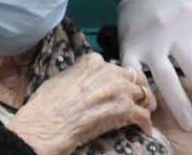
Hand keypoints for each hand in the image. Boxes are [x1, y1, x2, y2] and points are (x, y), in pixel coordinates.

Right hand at [6, 53, 152, 154]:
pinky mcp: (124, 110)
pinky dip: (145, 123)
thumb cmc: (47, 104)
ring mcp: (119, 90)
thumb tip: (84, 80)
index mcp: (93, 61)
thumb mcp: (61, 78)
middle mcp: (110, 71)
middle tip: (135, 100)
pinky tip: (144, 129)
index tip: (117, 89)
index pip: (115, 67)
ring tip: (142, 113)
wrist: (46, 125)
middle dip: (135, 89)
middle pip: (133, 78)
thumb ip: (79, 74)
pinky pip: (143, 115)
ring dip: (142, 105)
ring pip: (142, 94)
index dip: (118, 79)